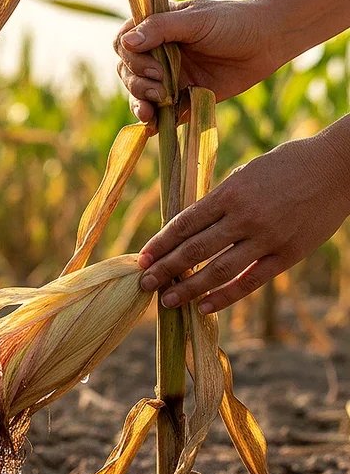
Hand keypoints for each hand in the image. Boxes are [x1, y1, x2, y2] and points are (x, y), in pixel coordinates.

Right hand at [114, 0, 280, 123]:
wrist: (268, 41)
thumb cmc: (232, 21)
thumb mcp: (195, 19)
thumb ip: (160, 29)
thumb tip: (127, 42)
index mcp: (155, 30)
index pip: (124, 45)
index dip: (130, 58)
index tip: (152, 67)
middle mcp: (157, 54)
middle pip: (128, 73)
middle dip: (138, 84)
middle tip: (161, 89)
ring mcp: (168, 77)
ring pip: (140, 94)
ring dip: (140, 103)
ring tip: (150, 112)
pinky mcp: (183, 98)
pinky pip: (162, 113)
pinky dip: (155, 122)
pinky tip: (153, 127)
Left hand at [136, 130, 349, 313]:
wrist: (336, 168)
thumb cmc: (285, 165)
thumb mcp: (244, 175)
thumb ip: (218, 201)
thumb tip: (188, 227)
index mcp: (229, 193)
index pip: (185, 223)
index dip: (161, 243)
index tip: (142, 258)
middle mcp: (244, 217)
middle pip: (195, 249)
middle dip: (166, 268)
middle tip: (144, 284)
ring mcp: (267, 238)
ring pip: (219, 270)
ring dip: (189, 288)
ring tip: (167, 301)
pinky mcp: (288, 255)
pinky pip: (251, 280)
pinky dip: (225, 296)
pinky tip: (204, 307)